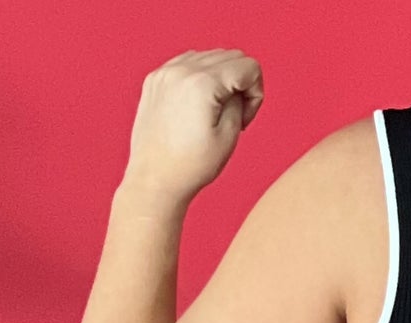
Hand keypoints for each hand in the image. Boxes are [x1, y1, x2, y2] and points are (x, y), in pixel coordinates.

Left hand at [122, 49, 264, 205]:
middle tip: (232, 115)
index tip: (245, 118)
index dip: (255, 93)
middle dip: (239, 83)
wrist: (155, 180)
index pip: (248, 66)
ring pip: (209, 56)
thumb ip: (240, 101)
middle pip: (230, 56)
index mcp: (203, 83)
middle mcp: (182, 70)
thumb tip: (237, 85)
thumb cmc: (192, 166)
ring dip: (220, 78)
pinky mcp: (155, 79)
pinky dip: (199, 77)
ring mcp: (165, 72)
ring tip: (213, 111)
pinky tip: (197, 105)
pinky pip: (187, 63)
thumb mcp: (230, 136)